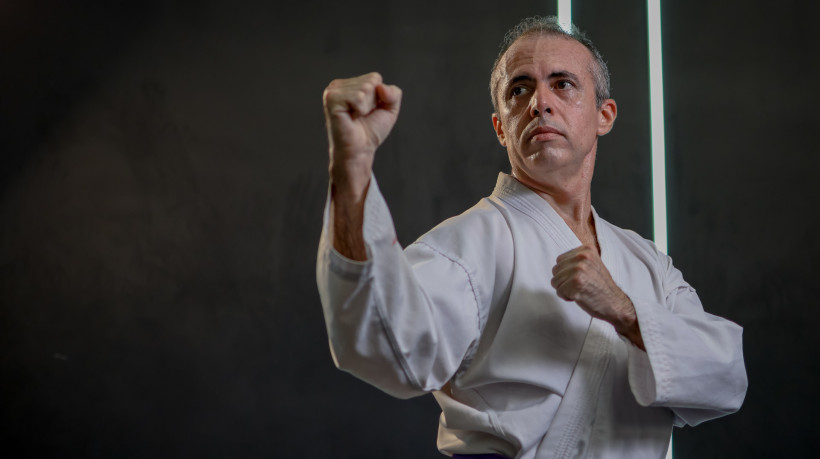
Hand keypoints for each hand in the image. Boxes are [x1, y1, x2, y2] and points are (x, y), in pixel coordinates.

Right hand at [323, 72, 401, 197]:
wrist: (359, 151)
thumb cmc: (370, 132)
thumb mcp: (390, 109)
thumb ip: (394, 93)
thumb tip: (381, 86)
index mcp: (349, 84)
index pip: (375, 78)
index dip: (379, 98)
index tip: (368, 112)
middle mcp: (339, 85)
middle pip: (372, 81)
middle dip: (373, 102)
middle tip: (361, 116)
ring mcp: (333, 91)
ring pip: (366, 88)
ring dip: (366, 107)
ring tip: (355, 117)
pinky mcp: (331, 99)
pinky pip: (358, 97)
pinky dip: (360, 109)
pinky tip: (351, 117)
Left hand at [551, 245, 644, 349]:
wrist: (615, 303)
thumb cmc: (601, 287)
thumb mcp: (592, 265)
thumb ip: (576, 260)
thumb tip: (558, 263)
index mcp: (586, 250)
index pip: (560, 260)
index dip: (566, 272)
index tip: (581, 278)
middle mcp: (582, 257)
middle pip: (555, 270)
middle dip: (564, 281)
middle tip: (581, 286)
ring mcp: (579, 270)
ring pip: (555, 281)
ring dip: (565, 290)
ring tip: (581, 290)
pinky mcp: (576, 284)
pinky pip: (559, 292)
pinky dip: (567, 297)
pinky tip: (580, 296)